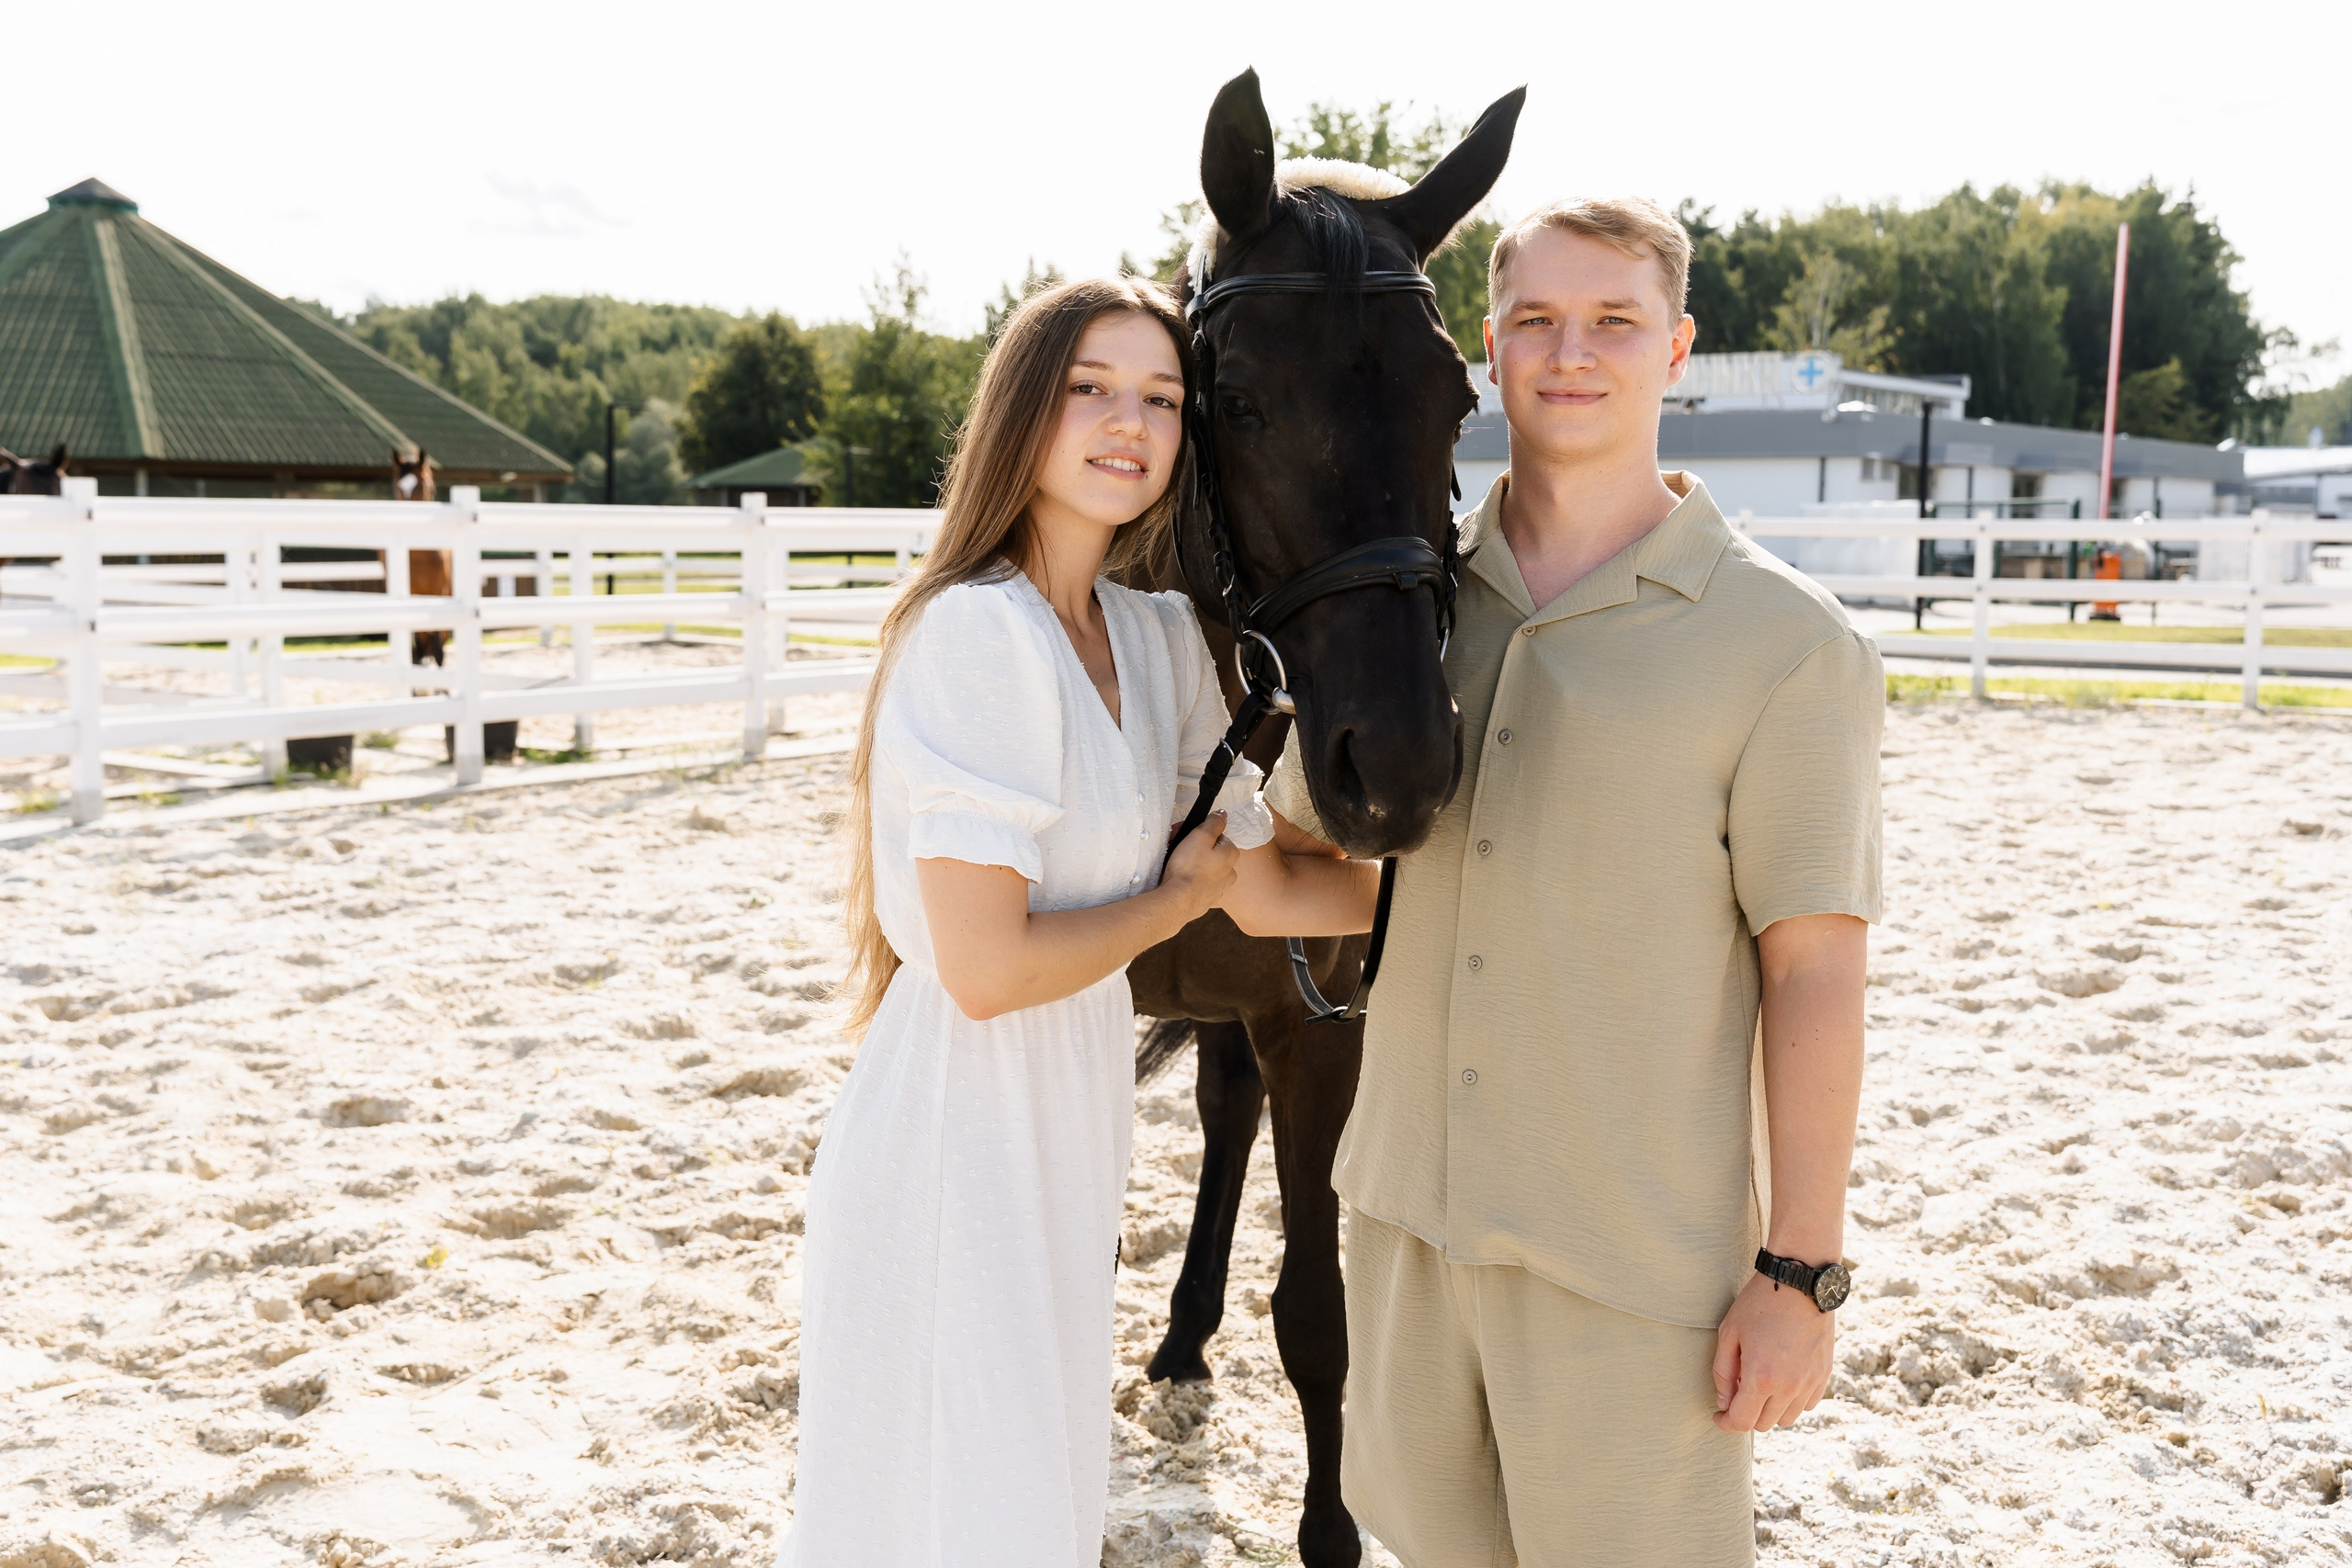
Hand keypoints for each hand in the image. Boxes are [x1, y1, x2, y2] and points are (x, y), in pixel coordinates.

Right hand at [1161, 812, 1238, 922]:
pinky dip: (1190, 880)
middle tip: (1176, 846)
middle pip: (1211, 852)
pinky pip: (1199, 884)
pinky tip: (1180, 879)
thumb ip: (1214, 823)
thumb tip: (1222, 814)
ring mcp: (1218, 888)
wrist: (1178, 901)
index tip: (1185, 834)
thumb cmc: (1189, 868)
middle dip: (1194, 847)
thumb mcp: (1201, 836)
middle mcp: (1229, 872)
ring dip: (1192, 863)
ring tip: (1176, 864)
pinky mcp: (1206, 900)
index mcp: (1231, 854)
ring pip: (1205, 868)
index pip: (1218, 836)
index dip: (1199, 832)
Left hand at [1711, 1269, 1835, 1432]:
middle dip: (1745, 1414)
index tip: (1718, 1415)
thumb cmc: (1758, 1304)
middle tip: (1736, 1393)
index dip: (1726, 1423)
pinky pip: (1806, 1405)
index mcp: (1760, 1377)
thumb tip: (1725, 1403)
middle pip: (1763, 1424)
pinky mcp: (1824, 1375)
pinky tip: (1781, 1381)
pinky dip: (1791, 1401)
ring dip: (1769, 1410)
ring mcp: (1810, 1382)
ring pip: (1786, 1419)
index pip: (1742, 1421)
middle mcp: (1788, 1387)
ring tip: (1759, 1386)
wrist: (1799, 1282)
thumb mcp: (1729, 1333)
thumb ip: (1722, 1373)